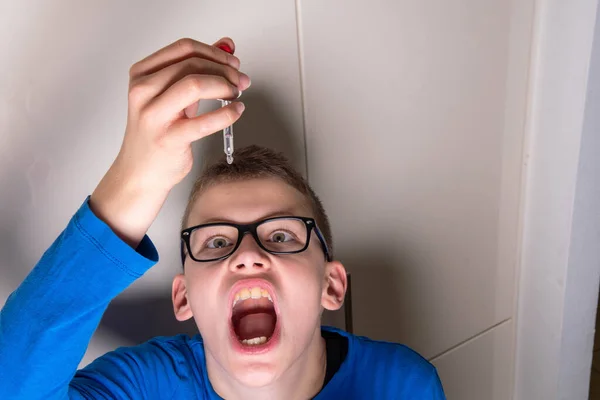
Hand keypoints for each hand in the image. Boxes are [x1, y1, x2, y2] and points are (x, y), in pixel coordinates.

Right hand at [90, 38, 249, 247]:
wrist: (141, 172)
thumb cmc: (157, 133)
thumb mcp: (174, 95)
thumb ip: (198, 69)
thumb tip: (226, 46)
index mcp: (141, 74)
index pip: (183, 49)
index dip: (214, 52)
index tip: (233, 62)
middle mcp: (143, 91)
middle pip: (191, 64)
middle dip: (224, 70)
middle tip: (240, 80)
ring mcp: (153, 115)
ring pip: (194, 84)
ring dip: (224, 86)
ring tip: (237, 94)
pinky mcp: (168, 138)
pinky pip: (204, 122)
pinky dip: (227, 113)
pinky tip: (237, 111)